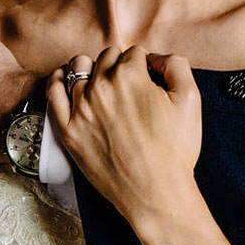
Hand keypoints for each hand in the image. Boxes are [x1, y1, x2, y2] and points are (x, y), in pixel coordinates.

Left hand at [47, 47, 202, 229]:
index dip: (143, 64)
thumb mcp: (191, 99)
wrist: (155, 192)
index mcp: (131, 76)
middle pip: (106, 57)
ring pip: (78, 68)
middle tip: (129, 86)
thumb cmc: (175, 150)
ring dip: (91, 69)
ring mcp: (81, 109)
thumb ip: (176, 65)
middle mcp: (101, 87)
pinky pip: (53, 93)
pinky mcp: (68, 130)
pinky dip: (58, 80)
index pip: (134, 52)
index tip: (147, 79)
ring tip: (100, 81)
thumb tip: (156, 57)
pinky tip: (65, 80)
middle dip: (119, 65)